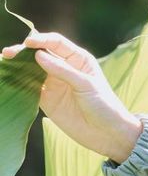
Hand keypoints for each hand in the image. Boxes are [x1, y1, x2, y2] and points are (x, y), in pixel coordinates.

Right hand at [1, 30, 142, 162]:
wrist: (108, 135)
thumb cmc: (104, 106)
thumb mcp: (86, 85)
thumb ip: (62, 70)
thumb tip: (37, 55)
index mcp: (78, 59)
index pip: (56, 43)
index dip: (41, 40)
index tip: (28, 43)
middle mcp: (64, 68)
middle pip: (39, 54)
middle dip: (23, 52)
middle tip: (8, 54)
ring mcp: (54, 84)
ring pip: (31, 70)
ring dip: (18, 67)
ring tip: (4, 65)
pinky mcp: (47, 100)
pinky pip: (30, 89)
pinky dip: (19, 84)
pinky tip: (9, 81)